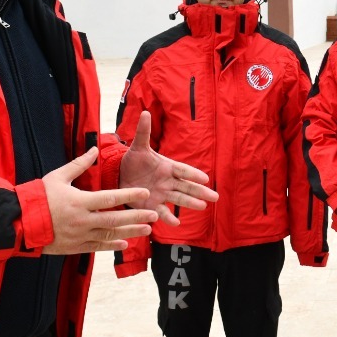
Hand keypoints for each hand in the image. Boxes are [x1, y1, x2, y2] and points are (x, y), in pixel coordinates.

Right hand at [43, 146, 160, 253]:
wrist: (19, 222)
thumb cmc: (39, 196)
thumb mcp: (58, 176)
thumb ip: (79, 164)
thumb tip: (94, 148)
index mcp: (79, 201)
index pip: (110, 198)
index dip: (129, 195)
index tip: (145, 193)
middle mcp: (82, 220)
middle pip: (114, 219)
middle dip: (136, 216)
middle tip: (154, 215)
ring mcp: (79, 235)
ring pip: (109, 234)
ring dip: (129, 232)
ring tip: (147, 229)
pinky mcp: (74, 246)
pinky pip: (97, 246)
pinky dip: (112, 245)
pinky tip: (124, 243)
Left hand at [119, 111, 216, 225]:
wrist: (120, 176)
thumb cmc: (134, 160)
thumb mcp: (138, 147)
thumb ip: (143, 132)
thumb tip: (146, 112)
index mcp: (167, 166)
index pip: (183, 170)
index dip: (193, 174)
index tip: (205, 178)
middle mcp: (168, 181)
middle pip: (187, 187)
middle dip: (200, 192)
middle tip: (215, 197)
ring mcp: (162, 194)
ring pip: (179, 199)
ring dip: (190, 203)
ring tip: (202, 208)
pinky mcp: (152, 205)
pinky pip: (162, 212)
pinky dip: (168, 217)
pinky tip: (176, 224)